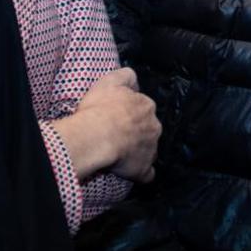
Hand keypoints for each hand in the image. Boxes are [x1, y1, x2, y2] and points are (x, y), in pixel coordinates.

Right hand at [55, 67, 160, 181]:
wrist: (96, 135)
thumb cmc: (100, 108)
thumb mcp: (111, 81)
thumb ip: (125, 76)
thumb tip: (134, 78)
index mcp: (146, 106)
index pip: (143, 108)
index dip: (130, 113)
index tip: (117, 118)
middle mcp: (154, 126)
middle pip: (148, 129)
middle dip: (137, 132)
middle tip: (117, 136)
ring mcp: (151, 149)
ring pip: (149, 150)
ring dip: (139, 152)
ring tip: (121, 155)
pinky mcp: (143, 168)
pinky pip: (147, 173)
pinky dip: (142, 173)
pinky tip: (134, 174)